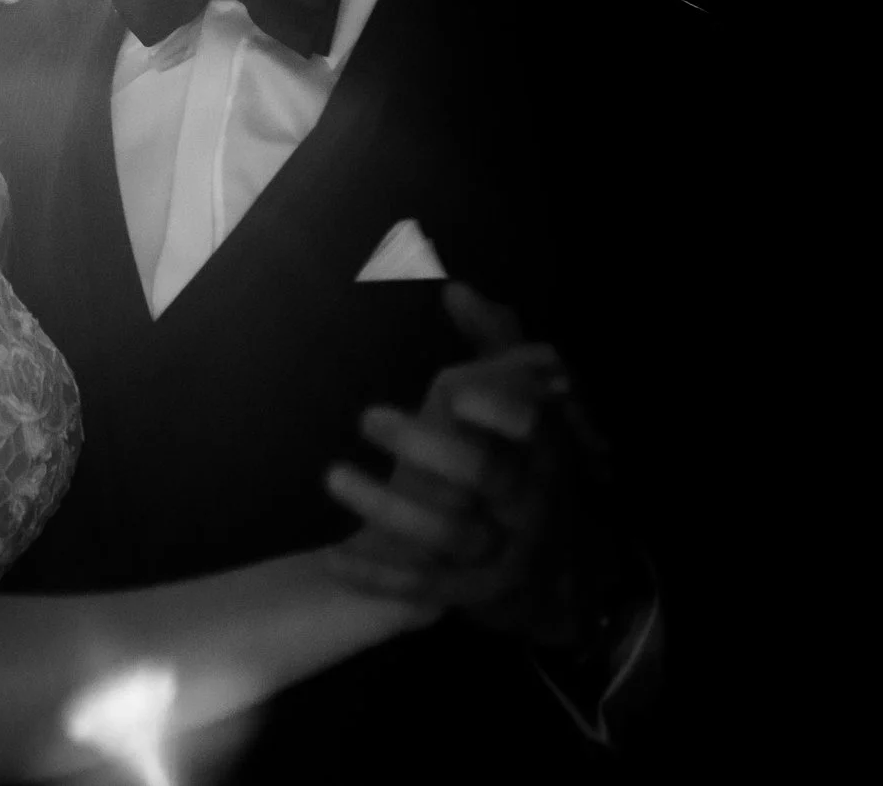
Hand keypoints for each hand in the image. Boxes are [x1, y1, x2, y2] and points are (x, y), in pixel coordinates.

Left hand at [324, 284, 625, 645]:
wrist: (549, 569)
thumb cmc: (520, 463)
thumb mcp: (520, 405)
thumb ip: (494, 346)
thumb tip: (457, 289)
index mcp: (542, 451)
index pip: (531, 429)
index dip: (501, 412)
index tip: (458, 392)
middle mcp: (528, 502)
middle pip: (484, 477)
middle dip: (430, 448)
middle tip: (368, 415)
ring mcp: (502, 554)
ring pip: (449, 535)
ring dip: (389, 508)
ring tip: (332, 474)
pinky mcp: (472, 594)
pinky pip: (425, 589)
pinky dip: (380, 577)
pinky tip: (333, 558)